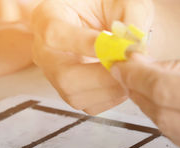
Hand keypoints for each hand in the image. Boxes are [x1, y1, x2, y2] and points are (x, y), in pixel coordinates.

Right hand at [31, 0, 154, 114]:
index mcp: (48, 17)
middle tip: (128, 67)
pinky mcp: (70, 91)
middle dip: (102, 76)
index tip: (116, 47)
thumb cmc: (108, 6)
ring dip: (108, 89)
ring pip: (74, 95)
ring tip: (130, 74)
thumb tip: (134, 46)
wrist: (105, 21)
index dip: (85, 44)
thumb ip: (132, 16)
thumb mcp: (124, 1)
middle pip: (64, 75)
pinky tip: (123, 82)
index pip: (55, 35)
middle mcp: (45, 50)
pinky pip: (87, 105)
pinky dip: (110, 98)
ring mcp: (55, 74)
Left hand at [111, 52, 179, 147]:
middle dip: (139, 92)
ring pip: (170, 133)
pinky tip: (170, 110)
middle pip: (161, 114)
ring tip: (146, 89)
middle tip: (129, 74)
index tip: (121, 64)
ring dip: (154, 110)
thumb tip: (150, 68)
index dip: (135, 75)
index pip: (163, 89)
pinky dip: (174, 125)